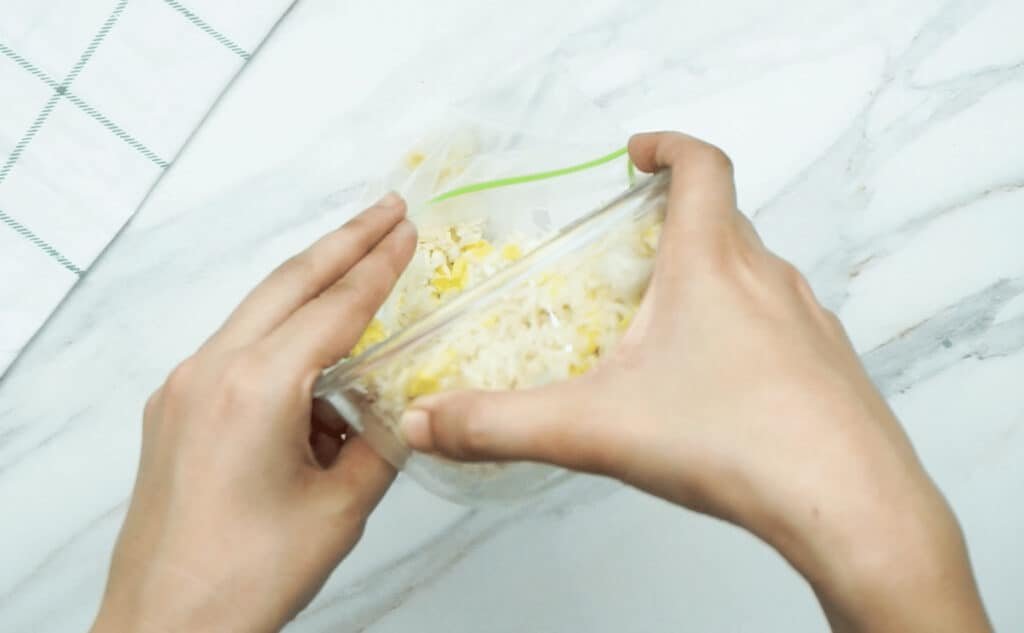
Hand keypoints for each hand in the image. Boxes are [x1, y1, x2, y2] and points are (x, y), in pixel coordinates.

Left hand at [91, 194, 415, 632]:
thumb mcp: (342, 508)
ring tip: (361, 275)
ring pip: (258, 313)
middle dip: (343, 242)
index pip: (335, 308)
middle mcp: (212, 371)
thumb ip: (380, 443)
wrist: (164, 627)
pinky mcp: (173, 409)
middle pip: (288, 284)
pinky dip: (282, 341)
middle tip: (387, 208)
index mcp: (258, 388)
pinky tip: (318, 368)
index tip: (407, 230)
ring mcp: (184, 387)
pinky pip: (237, 352)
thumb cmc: (248, 576)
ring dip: (311, 289)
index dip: (379, 266)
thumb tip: (401, 409)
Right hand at [399, 133, 990, 631]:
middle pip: (724, 220)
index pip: (703, 166)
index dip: (669, 146)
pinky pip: (783, 323)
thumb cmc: (733, 443)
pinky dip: (745, 329)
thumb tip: (424, 422)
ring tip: (664, 326)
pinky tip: (719, 386)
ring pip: (755, 274)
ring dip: (710, 278)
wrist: (851, 505)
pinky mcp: (830, 365)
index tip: (636, 155)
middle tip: (627, 256)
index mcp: (712, 265)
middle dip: (673, 224)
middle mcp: (769, 278)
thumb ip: (500, 425)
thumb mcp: (596, 429)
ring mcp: (809, 321)